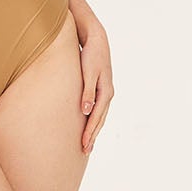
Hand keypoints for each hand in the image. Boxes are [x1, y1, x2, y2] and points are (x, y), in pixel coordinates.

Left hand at [78, 25, 113, 153]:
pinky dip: (94, 120)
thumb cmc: (90, 55)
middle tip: (85, 151)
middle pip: (100, 120)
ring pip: (100, 116)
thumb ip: (87, 92)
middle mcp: (107, 94)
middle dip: (93, 136)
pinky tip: (89, 125)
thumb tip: (86, 111)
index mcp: (105, 92)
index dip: (90, 132)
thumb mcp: (88, 73)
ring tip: (87, 144)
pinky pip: (98, 109)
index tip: (83, 145)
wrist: (96, 39)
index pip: (96, 118)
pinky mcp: (100, 88)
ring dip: (94, 130)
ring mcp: (105, 92)